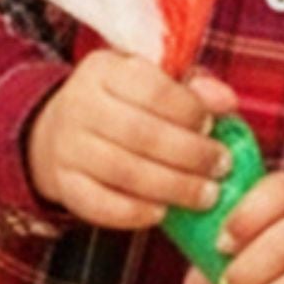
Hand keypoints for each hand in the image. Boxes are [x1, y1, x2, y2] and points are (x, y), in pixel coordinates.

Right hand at [26, 54, 239, 230]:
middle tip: (221, 167)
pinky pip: (99, 204)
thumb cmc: (120, 104)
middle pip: (142, 134)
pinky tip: (163, 213)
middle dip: (191, 154)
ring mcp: (67, 146)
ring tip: (206, 195)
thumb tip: (227, 101)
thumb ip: (191, 87)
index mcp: (105, 70)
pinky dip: (135, 212)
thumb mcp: (150, 80)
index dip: (189, 110)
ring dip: (173, 187)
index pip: (153, 89)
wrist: (56, 132)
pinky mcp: (62, 184)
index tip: (214, 125)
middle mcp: (79, 105)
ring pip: (124, 172)